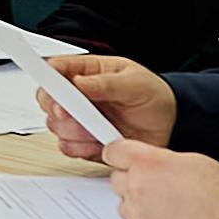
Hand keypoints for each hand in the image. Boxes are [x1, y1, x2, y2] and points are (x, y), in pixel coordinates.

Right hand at [43, 53, 174, 158]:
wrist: (170, 125)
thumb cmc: (154, 96)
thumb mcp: (135, 83)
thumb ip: (107, 84)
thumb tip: (79, 83)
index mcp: (86, 73)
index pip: (55, 70)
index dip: (49, 78)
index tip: (54, 88)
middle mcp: (77, 96)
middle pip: (47, 101)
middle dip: (60, 110)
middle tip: (78, 113)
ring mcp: (78, 120)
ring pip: (55, 126)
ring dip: (74, 131)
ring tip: (99, 129)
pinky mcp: (83, 142)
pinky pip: (68, 147)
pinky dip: (82, 148)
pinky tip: (100, 142)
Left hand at [100, 140, 218, 218]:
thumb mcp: (192, 161)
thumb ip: (161, 161)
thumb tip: (150, 165)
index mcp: (149, 163)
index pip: (114, 152)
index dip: (120, 156)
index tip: (121, 160)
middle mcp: (137, 188)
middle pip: (118, 181)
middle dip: (134, 184)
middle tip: (160, 192)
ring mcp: (136, 217)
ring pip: (126, 208)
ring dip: (141, 209)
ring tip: (172, 214)